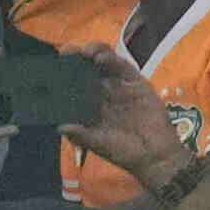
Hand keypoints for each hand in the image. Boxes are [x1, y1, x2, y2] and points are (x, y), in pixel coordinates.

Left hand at [59, 45, 198, 187]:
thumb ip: (81, 135)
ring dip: (95, 52)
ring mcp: (122, 87)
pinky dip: (112, 60)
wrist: (155, 158)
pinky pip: (124, 68)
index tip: (54, 67)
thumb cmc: (125, 153)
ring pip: (106, 62)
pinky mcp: (138, 84)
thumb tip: (60, 126)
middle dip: (78, 57)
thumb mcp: (99, 144)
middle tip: (67, 52)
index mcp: (93, 106)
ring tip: (85, 52)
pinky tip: (101, 58)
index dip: (67, 73)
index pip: (77, 84)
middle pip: (90, 68)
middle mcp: (106, 93)